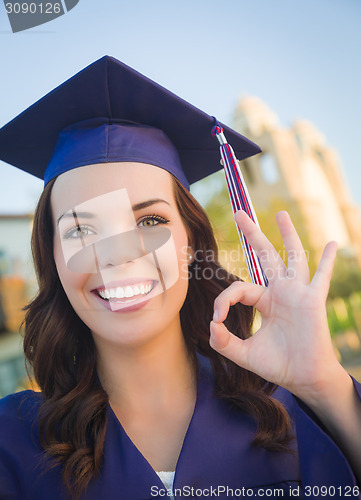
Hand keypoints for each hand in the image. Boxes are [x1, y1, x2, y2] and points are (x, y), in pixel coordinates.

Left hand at [210, 209, 341, 401]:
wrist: (303, 378)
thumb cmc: (277, 365)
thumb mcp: (244, 354)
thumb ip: (224, 343)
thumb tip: (211, 326)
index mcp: (264, 301)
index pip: (239, 288)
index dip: (223, 300)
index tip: (217, 320)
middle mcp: (280, 292)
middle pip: (264, 256)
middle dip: (252, 234)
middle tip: (239, 213)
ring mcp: (297, 293)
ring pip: (292, 257)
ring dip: (288, 235)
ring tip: (280, 213)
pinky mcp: (313, 300)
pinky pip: (322, 277)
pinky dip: (327, 261)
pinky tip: (332, 244)